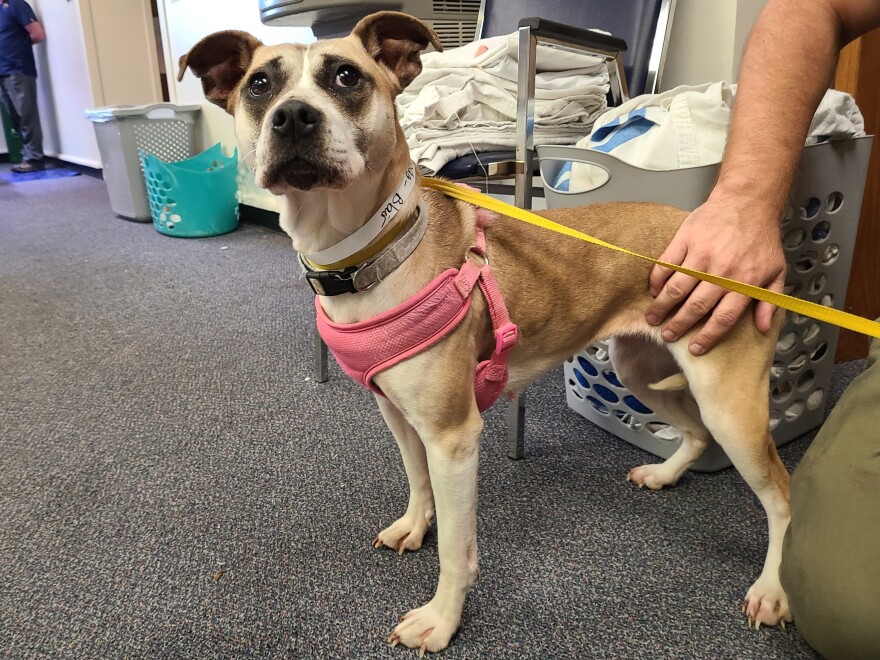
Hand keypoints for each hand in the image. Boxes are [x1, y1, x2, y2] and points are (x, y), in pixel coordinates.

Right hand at [646, 195, 786, 355]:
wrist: (748, 201)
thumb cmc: (761, 237)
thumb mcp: (776, 270)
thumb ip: (770, 300)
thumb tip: (763, 328)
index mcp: (744, 282)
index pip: (723, 318)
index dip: (707, 336)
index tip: (695, 348)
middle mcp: (722, 272)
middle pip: (696, 307)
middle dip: (679, 325)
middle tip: (667, 336)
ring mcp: (701, 255)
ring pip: (677, 288)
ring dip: (662, 306)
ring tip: (652, 318)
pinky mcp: (686, 240)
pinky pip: (666, 264)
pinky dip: (657, 280)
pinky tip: (653, 290)